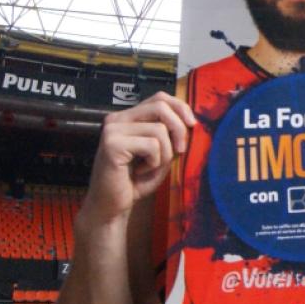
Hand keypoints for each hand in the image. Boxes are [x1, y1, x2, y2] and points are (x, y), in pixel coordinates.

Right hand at [83, 92, 195, 224]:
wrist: (112, 205)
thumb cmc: (136, 181)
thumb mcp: (160, 153)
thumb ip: (170, 135)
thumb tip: (190, 121)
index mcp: (128, 117)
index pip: (159, 98)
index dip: (180, 107)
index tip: (192, 125)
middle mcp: (117, 119)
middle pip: (160, 107)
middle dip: (178, 129)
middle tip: (180, 151)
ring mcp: (112, 130)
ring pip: (159, 130)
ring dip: (164, 154)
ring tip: (150, 167)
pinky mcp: (112, 144)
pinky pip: (151, 145)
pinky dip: (154, 163)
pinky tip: (140, 172)